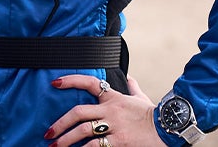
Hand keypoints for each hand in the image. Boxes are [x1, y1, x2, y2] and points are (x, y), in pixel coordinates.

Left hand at [45, 73, 162, 145]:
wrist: (169, 128)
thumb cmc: (153, 115)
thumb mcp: (141, 98)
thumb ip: (133, 87)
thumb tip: (129, 77)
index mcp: (114, 98)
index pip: (89, 83)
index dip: (71, 80)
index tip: (55, 83)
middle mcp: (110, 111)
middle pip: (78, 112)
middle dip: (60, 123)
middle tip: (48, 133)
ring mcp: (114, 127)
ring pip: (82, 131)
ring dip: (66, 140)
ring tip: (54, 146)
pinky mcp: (119, 142)